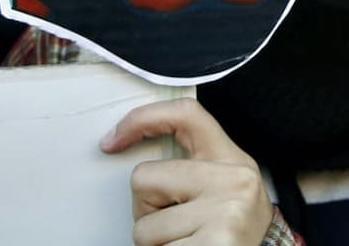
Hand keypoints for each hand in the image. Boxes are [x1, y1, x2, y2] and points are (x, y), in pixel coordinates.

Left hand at [101, 98, 274, 245]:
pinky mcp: (214, 244)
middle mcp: (233, 180)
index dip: (141, 119)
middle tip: (173, 227)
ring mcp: (225, 213)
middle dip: (145, 209)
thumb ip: (194, 169)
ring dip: (154, 244)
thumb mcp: (226, 189)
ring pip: (143, 227)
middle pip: (144, 179)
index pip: (186, 115)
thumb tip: (143, 167)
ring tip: (185, 242)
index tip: (113, 140)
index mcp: (231, 160)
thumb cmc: (235, 235)